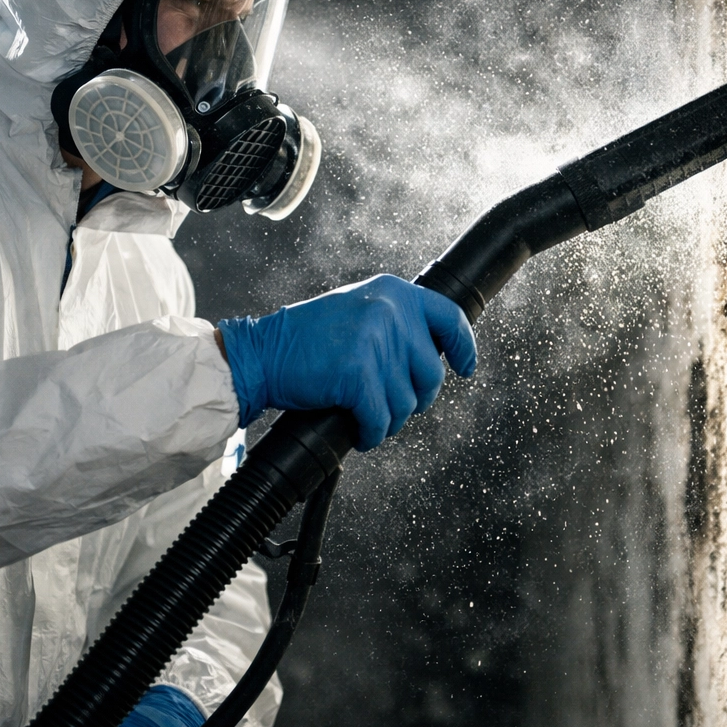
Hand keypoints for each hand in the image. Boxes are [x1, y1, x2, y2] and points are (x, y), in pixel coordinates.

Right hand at [216, 274, 476, 449]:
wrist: (262, 352)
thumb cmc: (304, 338)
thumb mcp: (357, 310)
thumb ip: (394, 321)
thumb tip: (431, 356)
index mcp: (393, 291)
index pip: (449, 317)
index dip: (463, 347)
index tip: (464, 367)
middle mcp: (390, 311)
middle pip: (431, 374)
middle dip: (414, 399)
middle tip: (390, 404)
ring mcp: (375, 341)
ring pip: (407, 403)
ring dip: (389, 419)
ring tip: (366, 415)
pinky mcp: (358, 374)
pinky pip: (381, 420)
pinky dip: (372, 434)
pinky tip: (360, 431)